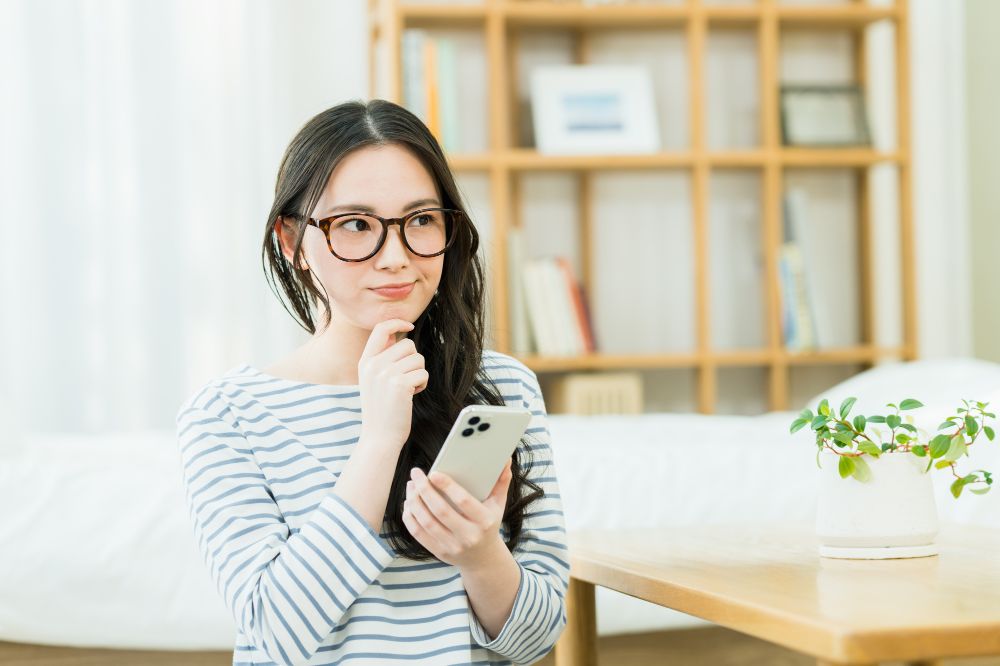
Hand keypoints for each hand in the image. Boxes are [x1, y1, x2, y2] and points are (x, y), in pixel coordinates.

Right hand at [357, 319, 428, 448]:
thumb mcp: (373, 380)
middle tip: (406, 379)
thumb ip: (382, 358)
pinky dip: (422, 384)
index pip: (381, 329)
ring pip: (418, 359)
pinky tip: (411, 396)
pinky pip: (423, 373)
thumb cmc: (381, 409)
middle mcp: (373, 365)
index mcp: (365, 361)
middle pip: (408, 344)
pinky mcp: (400, 384)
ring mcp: (385, 374)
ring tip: (407, 389)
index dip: (397, 322)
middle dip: (414, 361)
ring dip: (419, 373)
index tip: (409, 326)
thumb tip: (399, 335)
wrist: (379, 437)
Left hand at [402, 459, 513, 568]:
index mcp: (485, 521)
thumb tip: (506, 460)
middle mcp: (469, 536)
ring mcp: (453, 546)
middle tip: (416, 474)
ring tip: (411, 486)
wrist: (483, 558)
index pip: (463, 501)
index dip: (447, 486)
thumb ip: (501, 482)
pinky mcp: (439, 553)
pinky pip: (419, 534)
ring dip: (414, 502)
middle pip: (440, 511)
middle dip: (424, 490)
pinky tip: (408, 503)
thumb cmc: (489, 524)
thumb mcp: (498, 505)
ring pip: (426, 522)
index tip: (433, 473)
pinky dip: (410, 517)